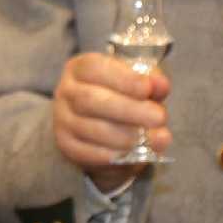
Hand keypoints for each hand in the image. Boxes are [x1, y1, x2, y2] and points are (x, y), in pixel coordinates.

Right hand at [52, 53, 169, 185]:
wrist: (103, 126)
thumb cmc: (122, 95)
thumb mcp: (138, 81)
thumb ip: (150, 81)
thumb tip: (160, 85)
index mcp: (80, 68)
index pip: (95, 68)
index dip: (123, 78)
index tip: (148, 88)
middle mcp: (66, 92)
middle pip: (91, 100)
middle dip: (129, 110)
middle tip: (160, 117)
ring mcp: (62, 120)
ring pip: (91, 129)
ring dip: (127, 135)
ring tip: (155, 138)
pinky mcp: (67, 146)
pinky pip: (88, 153)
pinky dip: (116, 154)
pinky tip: (136, 152)